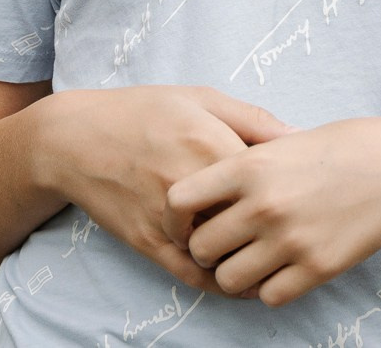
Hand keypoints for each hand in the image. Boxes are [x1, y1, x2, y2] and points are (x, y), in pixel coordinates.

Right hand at [36, 86, 294, 292]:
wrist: (74, 139)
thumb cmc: (143, 111)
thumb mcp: (201, 98)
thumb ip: (254, 119)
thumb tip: (301, 137)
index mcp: (209, 143)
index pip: (269, 179)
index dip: (292, 189)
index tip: (306, 193)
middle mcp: (190, 184)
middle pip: (249, 220)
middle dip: (275, 227)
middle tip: (299, 230)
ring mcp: (166, 218)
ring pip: (223, 252)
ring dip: (250, 258)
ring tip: (274, 258)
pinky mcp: (146, 242)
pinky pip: (191, 274)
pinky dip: (219, 282)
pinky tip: (238, 279)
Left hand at [167, 117, 380, 306]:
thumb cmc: (343, 147)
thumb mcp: (285, 139)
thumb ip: (243, 162)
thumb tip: (203, 186)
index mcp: (250, 165)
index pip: (180, 200)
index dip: (176, 217)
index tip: (187, 222)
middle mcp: (264, 205)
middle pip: (201, 248)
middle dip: (206, 250)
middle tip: (225, 243)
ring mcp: (290, 240)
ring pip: (228, 280)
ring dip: (235, 273)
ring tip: (252, 259)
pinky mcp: (316, 268)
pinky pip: (268, 296)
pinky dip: (269, 287)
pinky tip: (281, 269)